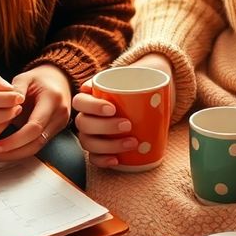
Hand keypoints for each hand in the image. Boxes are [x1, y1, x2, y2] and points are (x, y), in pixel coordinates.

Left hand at [0, 64, 71, 161]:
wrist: (59, 80)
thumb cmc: (39, 78)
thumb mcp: (25, 77)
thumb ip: (14, 90)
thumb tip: (1, 105)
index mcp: (53, 100)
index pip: (34, 127)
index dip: (14, 140)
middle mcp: (59, 116)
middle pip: (36, 143)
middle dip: (11, 152)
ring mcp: (59, 126)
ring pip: (36, 148)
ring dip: (13, 154)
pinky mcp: (53, 133)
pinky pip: (35, 145)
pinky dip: (18, 150)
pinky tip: (2, 151)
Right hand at [72, 53, 173, 167]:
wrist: (142, 103)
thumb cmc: (134, 88)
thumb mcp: (135, 78)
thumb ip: (139, 76)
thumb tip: (154, 83)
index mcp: (89, 98)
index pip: (80, 101)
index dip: (93, 107)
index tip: (113, 109)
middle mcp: (86, 117)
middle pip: (83, 124)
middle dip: (105, 126)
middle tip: (128, 125)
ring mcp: (91, 134)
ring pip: (88, 142)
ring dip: (108, 145)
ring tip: (132, 143)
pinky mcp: (98, 150)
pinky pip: (93, 158)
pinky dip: (103, 160)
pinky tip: (117, 160)